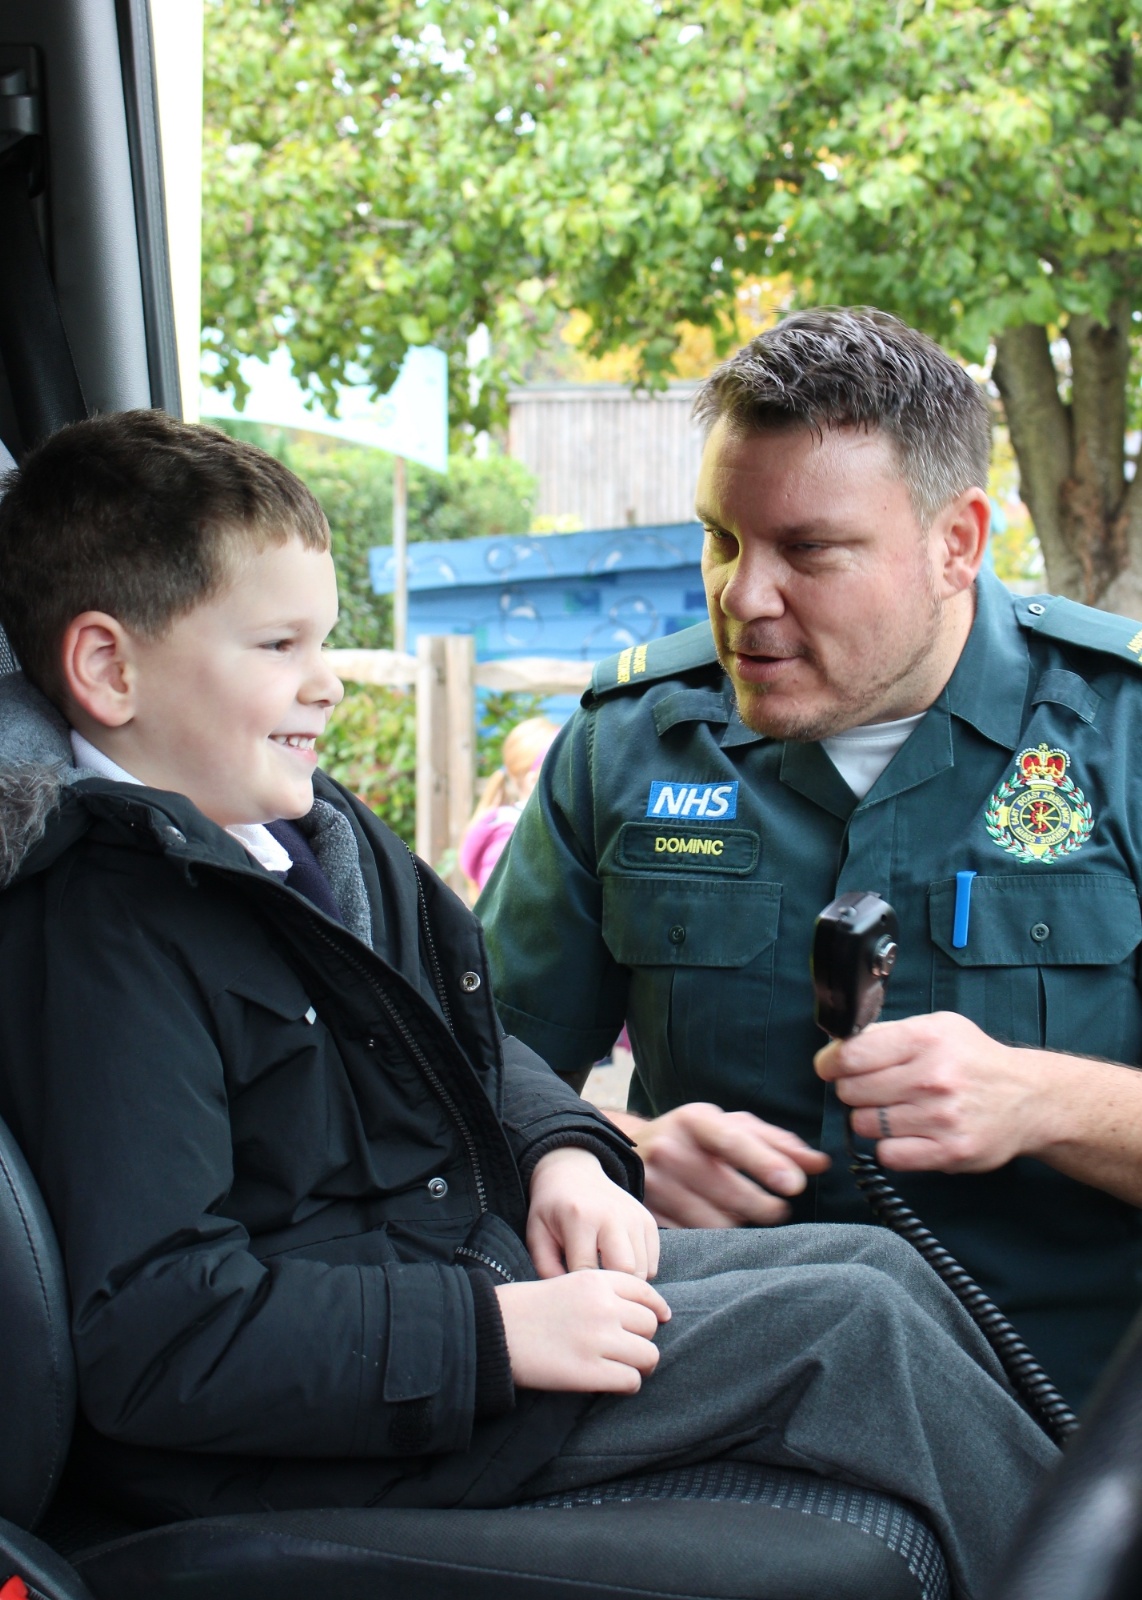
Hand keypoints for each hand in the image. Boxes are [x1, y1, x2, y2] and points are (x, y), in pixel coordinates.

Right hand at [495, 1271, 669, 1391]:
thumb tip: (642, 1315)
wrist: (494, 1329)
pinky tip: (612, 1382)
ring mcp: (598, 1340)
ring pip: (648, 1355)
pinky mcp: (589, 1372)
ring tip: (625, 1368)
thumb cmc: (528, 1307)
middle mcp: (603, 1307)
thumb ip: (602, 1292)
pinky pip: (631, 1381)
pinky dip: (626, 1384)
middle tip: (629, 1349)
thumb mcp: (567, 1282)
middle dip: (643, 1339)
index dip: (655, 1309)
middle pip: (650, 1325)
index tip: (658, 1319)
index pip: (646, 1292)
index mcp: (596, 1281)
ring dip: (640, 1365)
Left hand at [527, 1146, 659, 1278]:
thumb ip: (547, 1269)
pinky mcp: (648, 1221)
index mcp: (581, 1218)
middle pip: (626, 1272)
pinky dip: (639, 1272)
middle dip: (611, 1288)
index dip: (579, 1288)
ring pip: (643, 1270)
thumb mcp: (537, 1234)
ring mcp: (635, 1217)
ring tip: (605, 1276)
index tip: (572, 1289)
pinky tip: (617, 1264)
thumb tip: (571, 1300)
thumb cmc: (552, 1210)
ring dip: (626, 1281)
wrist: (573, 1173)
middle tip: (595, 1290)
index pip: (587, 1271)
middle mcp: (613, 1215)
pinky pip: (652, 1263)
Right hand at [609, 1103, 829, 1228]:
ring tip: (742, 1212)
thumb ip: (777, 1143)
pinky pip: (697, 1238)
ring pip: (718, 1222)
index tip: (795, 1185)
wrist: (629, 1154)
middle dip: (767, 1207)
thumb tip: (820, 1164)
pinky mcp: (649, 1216)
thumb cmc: (693, 1139)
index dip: (765, 1163)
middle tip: (778, 1208)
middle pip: (732, 1193)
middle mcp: (670, 1150)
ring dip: (741, 1224)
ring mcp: (656, 1186)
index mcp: (694, 1121)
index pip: (733, 1141)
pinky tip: (716, 1222)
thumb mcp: (729, 1127)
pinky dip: (716, 1237)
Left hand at [814, 1011, 1042, 1172]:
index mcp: (926, 1039)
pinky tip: (905, 1134)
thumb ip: (887, 1033)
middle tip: (872, 1090)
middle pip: (852, 1091)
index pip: (851, 1055)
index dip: (831, 1063)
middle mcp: (933, 1077)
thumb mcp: (937, 1027)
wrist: (1029, 1098)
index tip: (830, 1068)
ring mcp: (941, 1117)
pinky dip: (889, 1148)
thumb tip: (838, 1046)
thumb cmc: (974, 1060)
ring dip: (871, 1120)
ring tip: (894, 1111)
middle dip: (853, 1091)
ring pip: (865, 1125)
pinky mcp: (949, 1152)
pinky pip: (889, 1156)